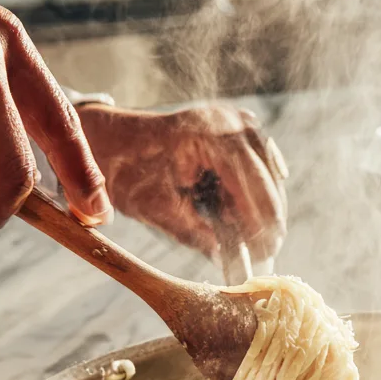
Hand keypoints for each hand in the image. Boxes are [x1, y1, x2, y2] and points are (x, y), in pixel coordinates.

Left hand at [76, 103, 287, 261]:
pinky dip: (255, 190)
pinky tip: (244, 212)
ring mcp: (235, 120)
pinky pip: (260, 163)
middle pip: (266, 176)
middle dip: (268, 216)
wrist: (111, 140)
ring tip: (254, 237)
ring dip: (263, 204)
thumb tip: (226, 259)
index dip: (261, 220)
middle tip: (268, 251)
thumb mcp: (158, 210)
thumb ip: (195, 235)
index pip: (251, 182)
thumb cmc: (127, 171)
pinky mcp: (237, 127)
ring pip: (268, 170)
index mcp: (207, 135)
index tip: (266, 251)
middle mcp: (228, 121)